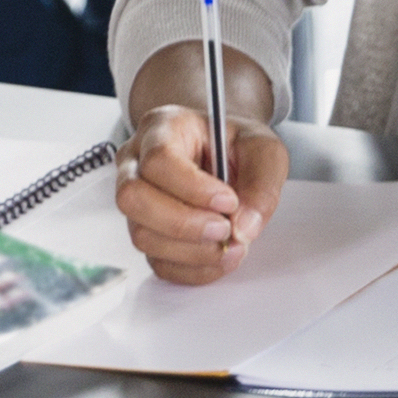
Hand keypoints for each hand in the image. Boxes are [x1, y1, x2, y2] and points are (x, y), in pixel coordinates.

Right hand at [114, 103, 285, 284]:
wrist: (227, 155)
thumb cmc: (236, 145)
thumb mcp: (264, 150)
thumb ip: (262, 182)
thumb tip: (244, 226)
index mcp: (163, 128)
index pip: (158, 159)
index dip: (192, 188)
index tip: (228, 201)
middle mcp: (137, 162)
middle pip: (133, 198)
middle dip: (183, 224)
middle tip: (225, 229)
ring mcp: (137, 200)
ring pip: (142, 235)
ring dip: (191, 251)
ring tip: (230, 246)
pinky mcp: (146, 231)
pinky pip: (156, 260)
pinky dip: (191, 268)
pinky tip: (218, 258)